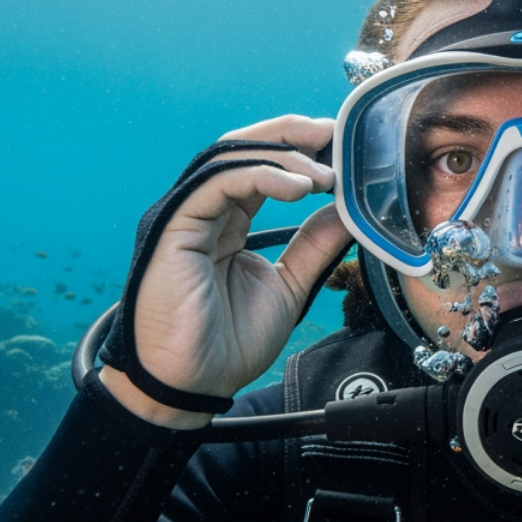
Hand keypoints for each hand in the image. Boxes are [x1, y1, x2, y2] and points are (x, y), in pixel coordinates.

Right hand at [103, 116, 350, 426]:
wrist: (190, 386)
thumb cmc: (226, 345)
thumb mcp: (288, 285)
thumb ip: (314, 245)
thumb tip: (347, 210)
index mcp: (226, 222)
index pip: (262, 167)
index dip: (300, 152)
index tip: (342, 151)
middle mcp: (203, 211)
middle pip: (244, 148)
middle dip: (293, 135)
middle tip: (336, 136)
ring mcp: (185, 214)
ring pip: (231, 155)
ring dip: (285, 156)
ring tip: (326, 174)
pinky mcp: (174, 225)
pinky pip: (218, 181)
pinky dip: (262, 175)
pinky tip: (299, 188)